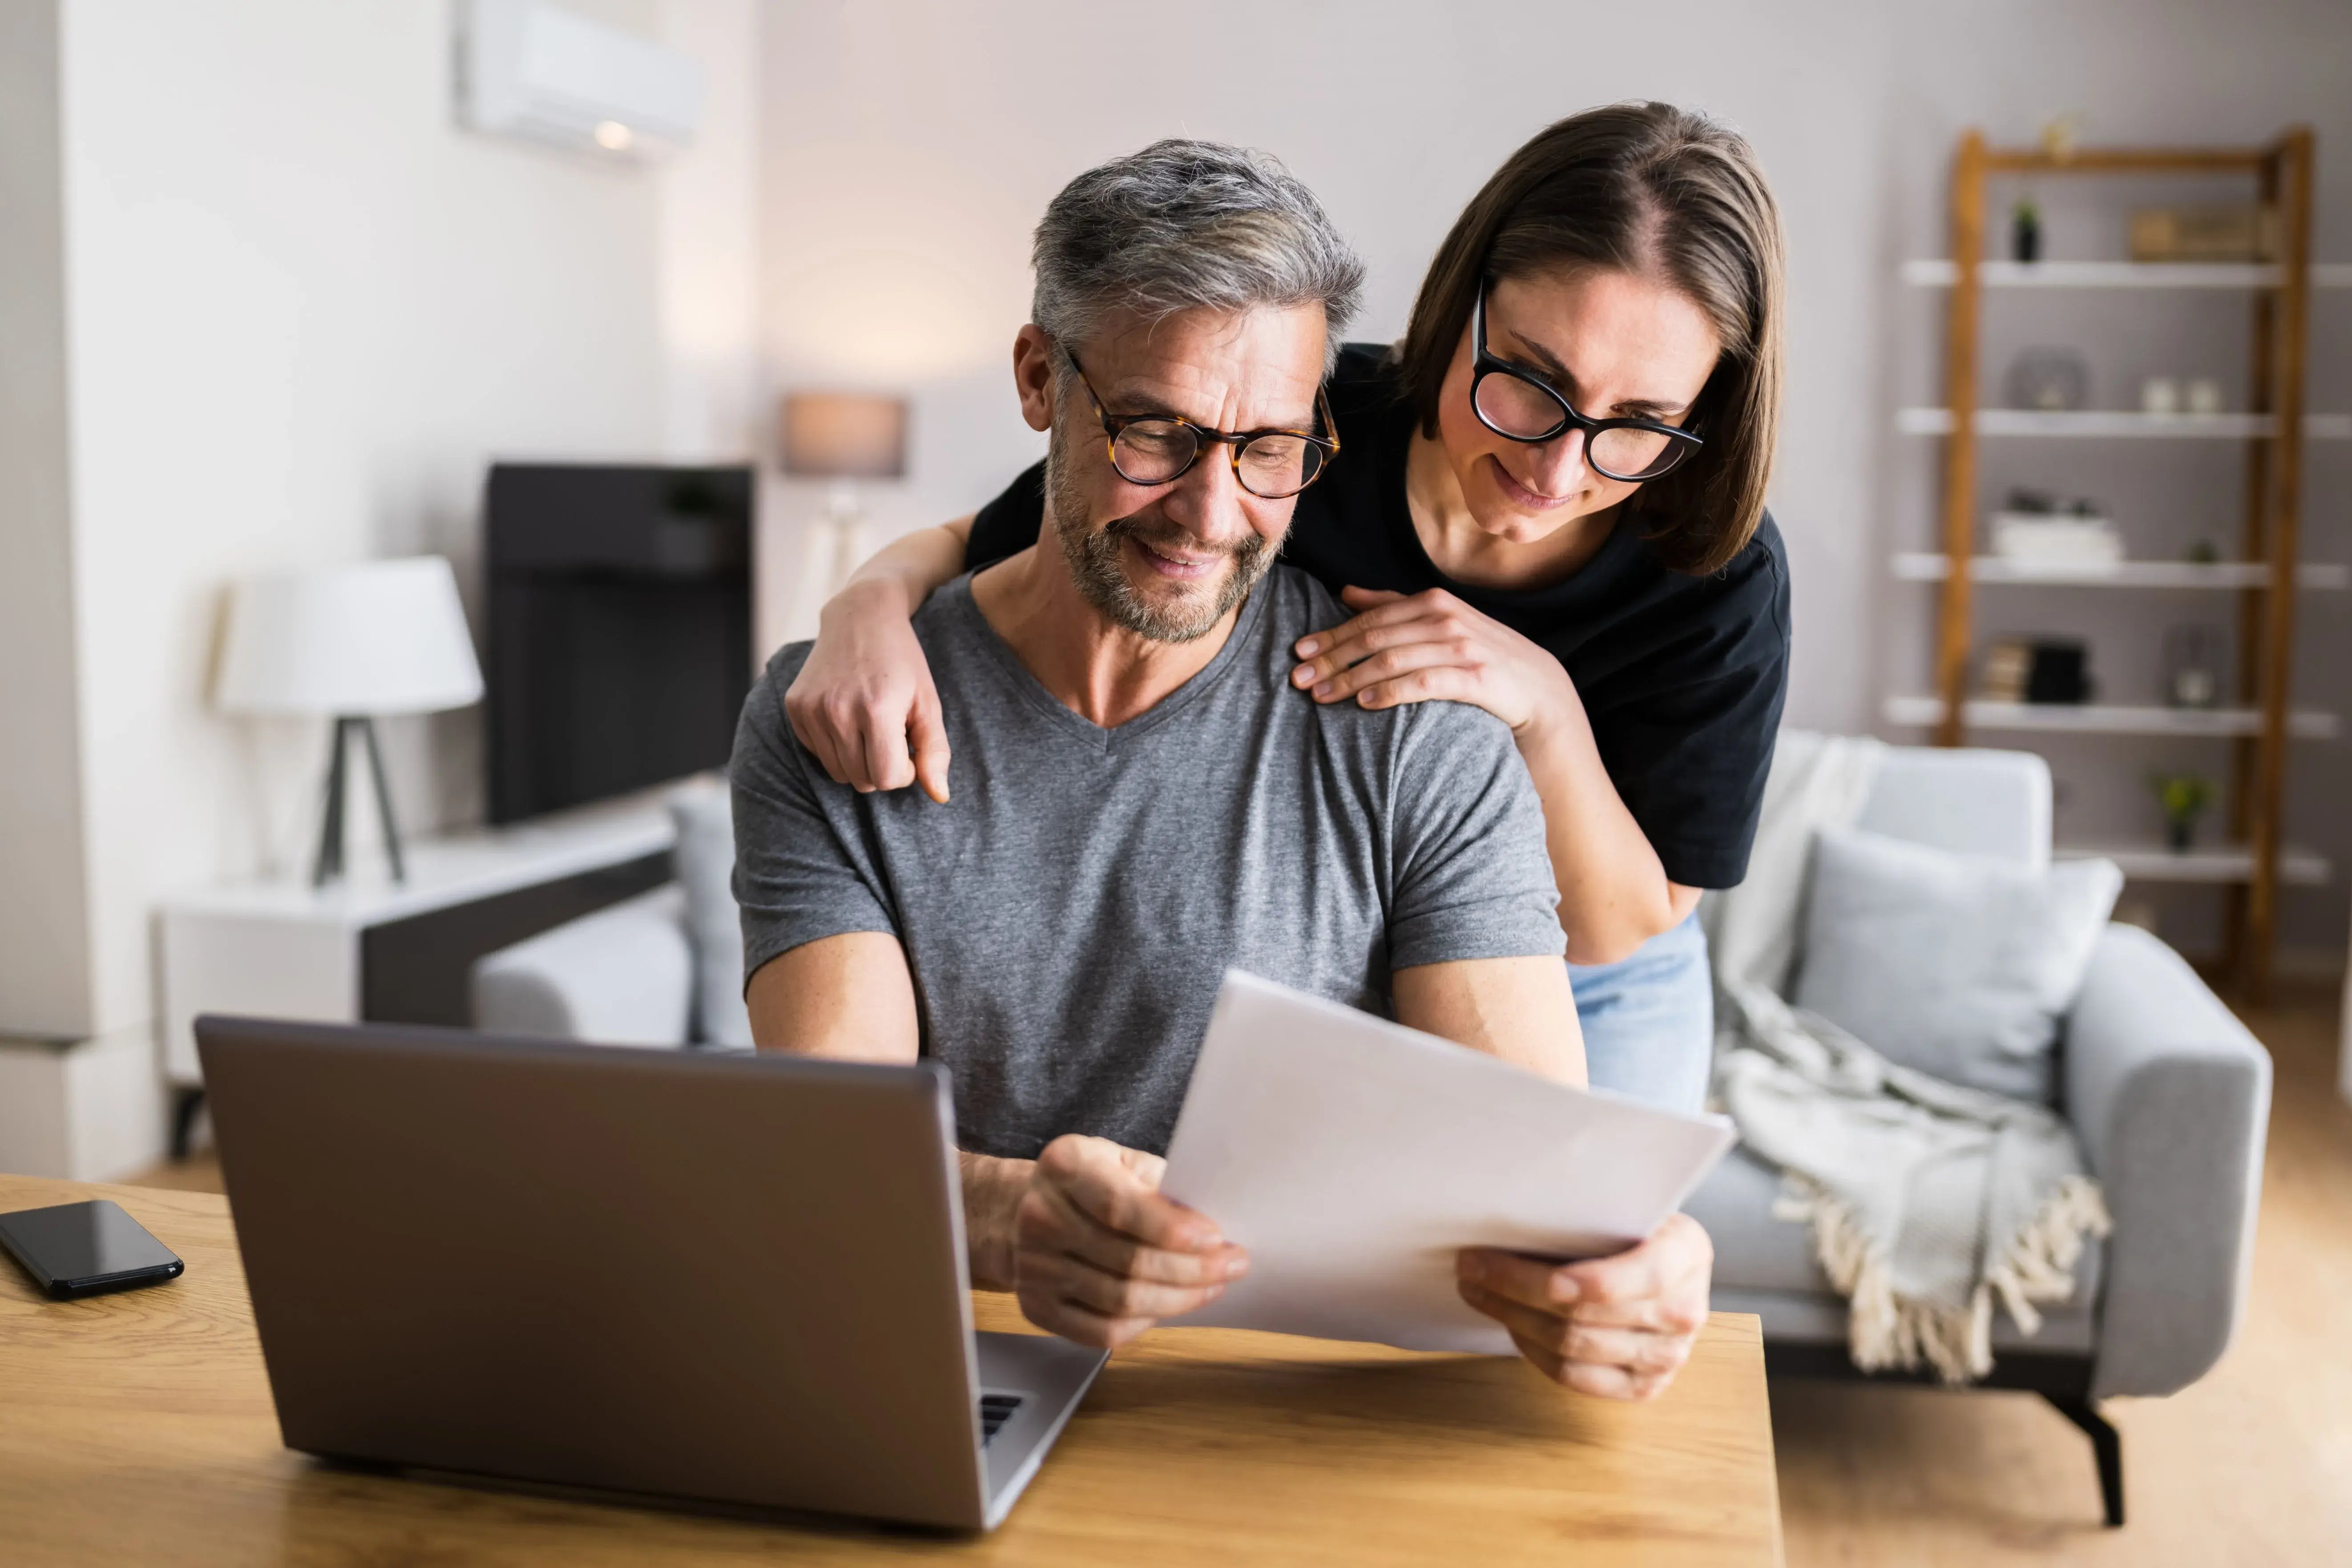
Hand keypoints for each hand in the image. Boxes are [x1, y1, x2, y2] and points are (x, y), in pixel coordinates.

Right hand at [784, 579, 951, 800]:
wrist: (861, 616)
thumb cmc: (903, 662)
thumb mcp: (928, 702)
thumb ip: (935, 751)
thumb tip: (940, 796)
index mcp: (876, 709)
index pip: (887, 778)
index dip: (905, 771)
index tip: (910, 747)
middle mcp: (838, 711)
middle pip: (862, 781)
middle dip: (883, 767)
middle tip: (892, 734)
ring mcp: (811, 709)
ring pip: (839, 773)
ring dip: (859, 760)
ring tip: (871, 726)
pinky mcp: (795, 707)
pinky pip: (818, 753)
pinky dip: (836, 745)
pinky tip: (848, 715)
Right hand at [1000, 1135, 1248, 1349]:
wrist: (1027, 1208)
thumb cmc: (1092, 1181)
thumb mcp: (1123, 1160)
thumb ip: (1160, 1184)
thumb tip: (1209, 1227)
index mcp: (1065, 1165)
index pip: (1119, 1207)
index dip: (1171, 1229)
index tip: (1216, 1238)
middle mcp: (1040, 1216)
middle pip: (1126, 1260)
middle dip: (1191, 1269)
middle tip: (1232, 1265)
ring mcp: (1033, 1267)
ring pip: (1119, 1300)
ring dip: (1178, 1298)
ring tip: (1212, 1286)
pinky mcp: (1036, 1306)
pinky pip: (1100, 1332)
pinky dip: (1144, 1323)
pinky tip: (1170, 1307)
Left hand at [1290, 586, 1576, 742]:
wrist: (1538, 690)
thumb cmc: (1480, 656)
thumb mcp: (1439, 623)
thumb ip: (1393, 606)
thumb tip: (1345, 591)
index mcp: (1433, 602)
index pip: (1370, 618)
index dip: (1331, 635)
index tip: (1299, 653)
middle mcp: (1445, 618)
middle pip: (1374, 638)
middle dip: (1331, 658)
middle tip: (1298, 679)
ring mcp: (1460, 647)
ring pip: (1391, 660)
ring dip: (1350, 679)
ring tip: (1320, 696)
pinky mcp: (1473, 677)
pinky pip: (1421, 683)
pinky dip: (1388, 692)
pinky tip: (1363, 704)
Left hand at [1455, 1212, 1712, 1399]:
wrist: (1677, 1263)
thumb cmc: (1639, 1225)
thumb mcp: (1627, 1203)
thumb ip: (1585, 1212)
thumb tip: (1505, 1219)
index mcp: (1684, 1254)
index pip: (1604, 1284)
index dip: (1536, 1280)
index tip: (1483, 1259)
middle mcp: (1683, 1312)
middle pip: (1577, 1318)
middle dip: (1510, 1293)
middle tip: (1469, 1269)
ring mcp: (1667, 1356)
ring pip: (1570, 1350)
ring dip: (1513, 1320)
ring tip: (1479, 1292)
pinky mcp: (1646, 1386)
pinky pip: (1577, 1379)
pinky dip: (1535, 1352)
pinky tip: (1513, 1326)